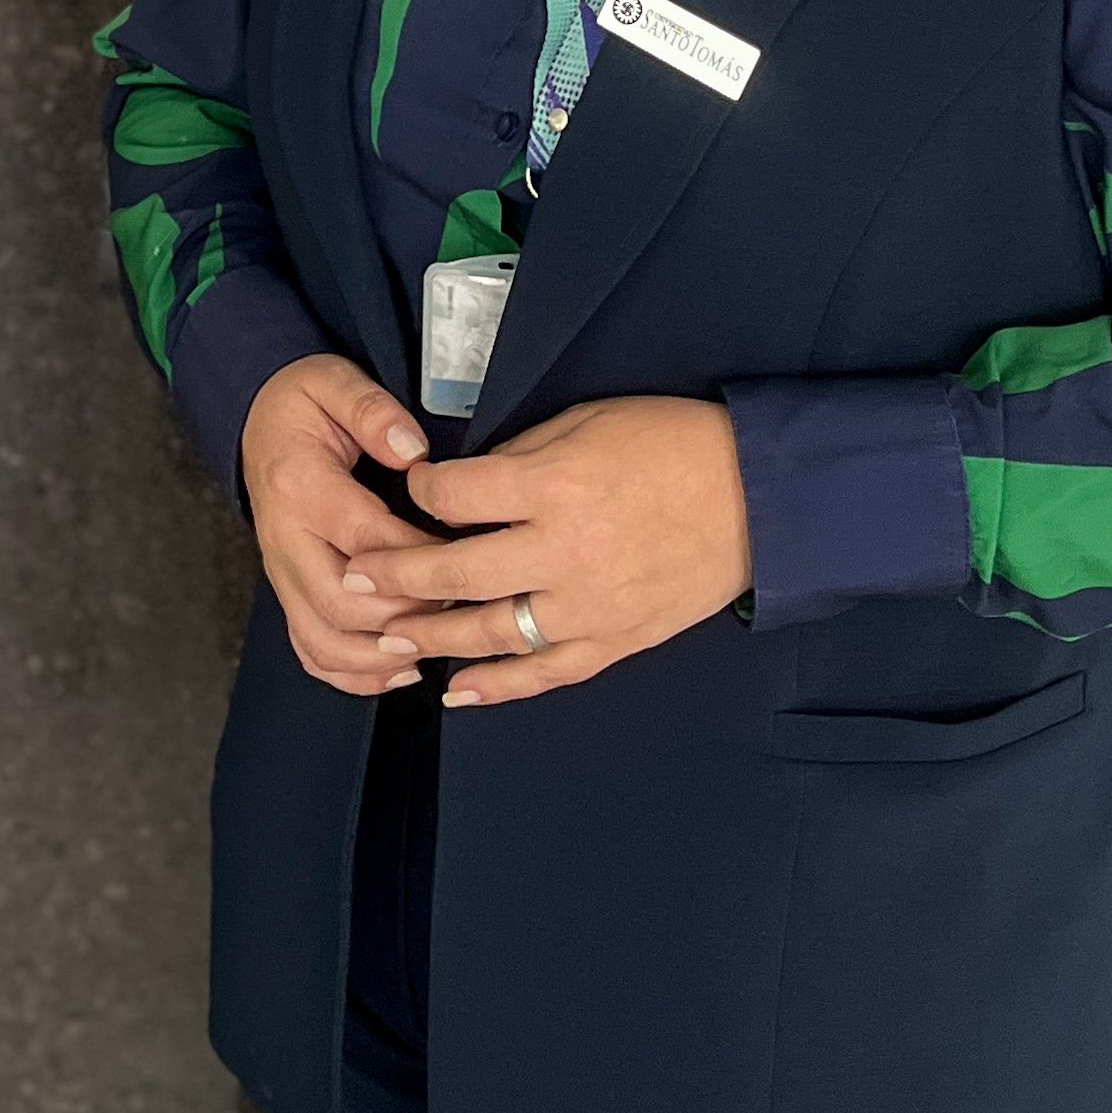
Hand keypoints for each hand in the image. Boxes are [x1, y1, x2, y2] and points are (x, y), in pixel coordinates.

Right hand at [239, 353, 450, 695]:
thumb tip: (413, 451)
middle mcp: (284, 541)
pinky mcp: (288, 593)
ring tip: (430, 652)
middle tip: (456, 610)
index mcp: (300, 487)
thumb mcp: (334, 381)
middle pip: (342, 604)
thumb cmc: (303, 403)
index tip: (465, 557)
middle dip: (404, 617)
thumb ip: (373, 411)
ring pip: (323, 641)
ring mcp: (282, 574)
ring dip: (379, 658)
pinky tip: (398, 671)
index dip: (418, 559)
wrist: (258, 420)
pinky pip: (311, 650)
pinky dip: (353, 674)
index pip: (366, 539)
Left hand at [342, 395, 751, 705]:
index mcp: (554, 486)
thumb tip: (464, 483)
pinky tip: (456, 691)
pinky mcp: (615, 642)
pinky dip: (498, 688)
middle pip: (458, 573)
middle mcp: (563, 552)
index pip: (456, 497)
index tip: (406, 489)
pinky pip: (546, 674)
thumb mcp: (587, 420)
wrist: (758, 497)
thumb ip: (522, 455)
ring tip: (387, 636)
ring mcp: (589, 605)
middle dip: (397, 574)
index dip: (420, 491)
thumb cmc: (669, 442)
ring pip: (492, 633)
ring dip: (432, 636)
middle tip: (353, 575)